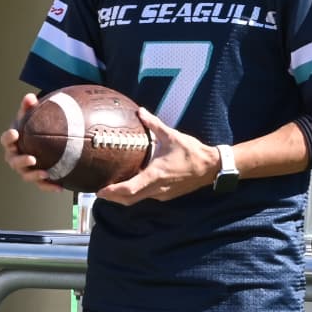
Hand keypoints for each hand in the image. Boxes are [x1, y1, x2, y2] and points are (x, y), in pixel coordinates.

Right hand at [0, 93, 62, 194]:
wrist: (42, 142)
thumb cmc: (33, 129)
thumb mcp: (31, 117)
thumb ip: (29, 108)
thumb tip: (29, 97)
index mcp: (12, 142)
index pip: (6, 140)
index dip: (9, 138)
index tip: (15, 133)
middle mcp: (15, 157)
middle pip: (13, 161)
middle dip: (21, 161)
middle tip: (31, 158)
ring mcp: (25, 169)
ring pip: (26, 175)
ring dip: (35, 175)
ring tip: (45, 173)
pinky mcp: (37, 178)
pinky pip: (42, 184)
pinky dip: (49, 187)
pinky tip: (60, 186)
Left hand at [96, 107, 218, 205]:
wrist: (212, 167)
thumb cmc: (192, 152)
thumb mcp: (171, 136)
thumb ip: (154, 124)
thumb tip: (141, 111)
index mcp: (155, 175)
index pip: (129, 189)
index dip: (112, 192)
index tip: (99, 191)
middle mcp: (157, 189)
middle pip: (129, 200)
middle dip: (113, 197)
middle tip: (99, 190)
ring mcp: (162, 195)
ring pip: (137, 200)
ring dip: (123, 197)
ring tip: (110, 187)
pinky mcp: (166, 196)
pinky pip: (146, 197)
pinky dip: (136, 193)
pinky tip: (131, 183)